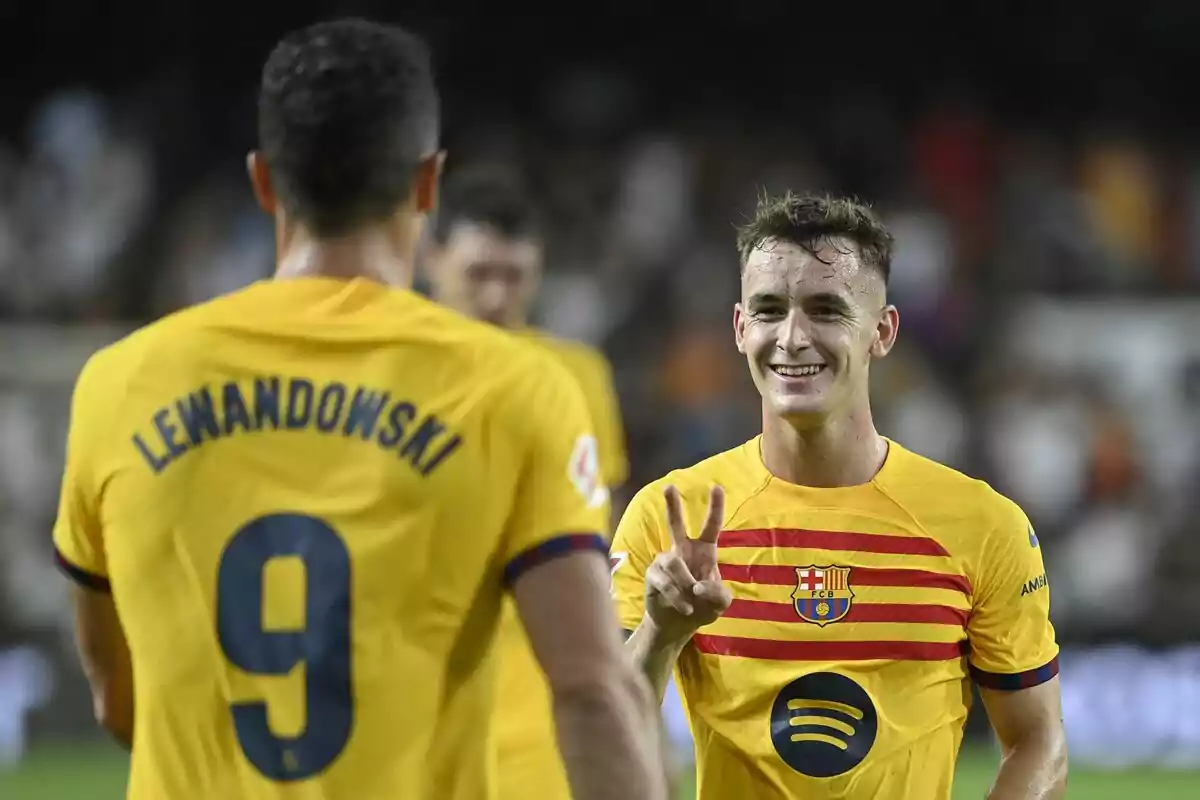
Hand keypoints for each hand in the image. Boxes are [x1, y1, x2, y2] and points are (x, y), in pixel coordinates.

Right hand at [643, 485, 731, 642]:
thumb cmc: (702, 608)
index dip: (715, 507)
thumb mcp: (720, 603)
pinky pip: (664, 581)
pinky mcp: (652, 576)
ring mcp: (665, 562)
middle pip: (676, 524)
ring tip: (692, 601)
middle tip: (669, 486)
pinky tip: (685, 607)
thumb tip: (697, 586)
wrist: (678, 625)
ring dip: (685, 583)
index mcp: (704, 551)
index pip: (711, 526)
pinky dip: (677, 596)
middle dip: (672, 505)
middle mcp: (682, 551)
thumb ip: (718, 593)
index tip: (717, 486)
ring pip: (673, 562)